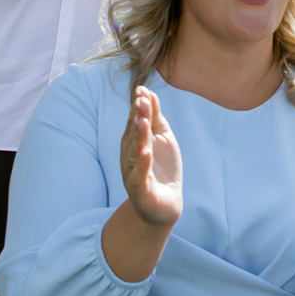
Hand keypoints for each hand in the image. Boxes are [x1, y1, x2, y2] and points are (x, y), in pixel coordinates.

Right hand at [119, 87, 182, 229]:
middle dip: (137, 117)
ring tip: (142, 121)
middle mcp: (130, 156)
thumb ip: (155, 118)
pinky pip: (140, 176)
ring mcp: (133, 173)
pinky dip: (142, 164)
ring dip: (138, 137)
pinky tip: (145, 152)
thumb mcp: (162, 139)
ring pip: (134, 153)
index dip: (138, 107)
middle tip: (141, 100)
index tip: (141, 90)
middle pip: (133, 135)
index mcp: (134, 143)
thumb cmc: (162, 169)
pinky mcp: (141, 190)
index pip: (135, 121)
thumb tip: (149, 93)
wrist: (164, 205)